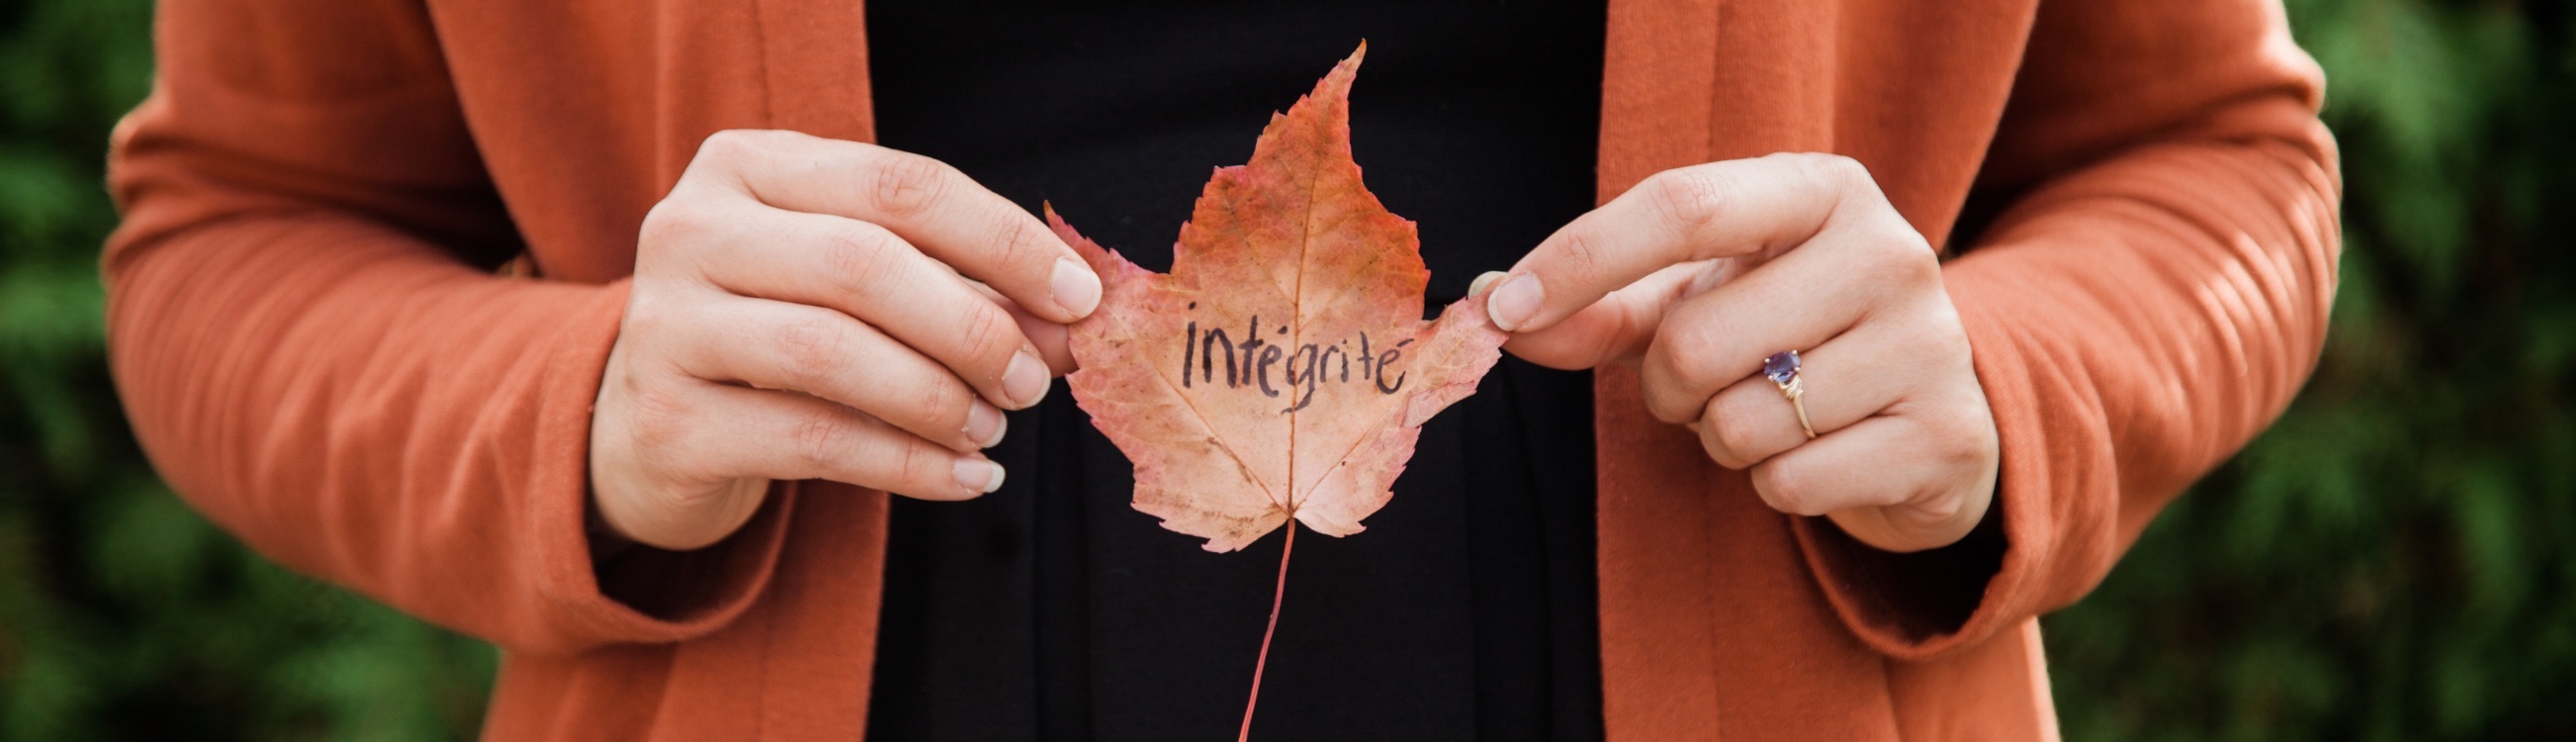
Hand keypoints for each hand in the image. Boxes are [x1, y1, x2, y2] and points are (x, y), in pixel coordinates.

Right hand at [589, 130, 1095, 550]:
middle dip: (972, 326)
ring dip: (937, 398)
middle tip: (1033, 380)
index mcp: (747, 166)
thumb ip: (956, 287)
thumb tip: (1069, 322)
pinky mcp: (668, 421)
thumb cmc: (779, 331)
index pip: (898, 185)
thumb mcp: (857, 287)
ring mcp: (666, 325)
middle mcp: (692, 230)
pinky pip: (811, 441)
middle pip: (863, 264)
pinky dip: (907, 465)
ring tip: (994, 428)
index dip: (1002, 240)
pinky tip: (966, 478)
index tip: (1079, 295)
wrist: (650, 422)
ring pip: (830, 353)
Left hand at [1483, 153, 1997, 552]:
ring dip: (1723, 437)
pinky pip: (1790, 483)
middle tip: (1704, 384)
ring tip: (1772, 410)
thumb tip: (1491, 308)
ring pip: (1741, 422)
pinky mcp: (1944, 435)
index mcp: (1821, 190)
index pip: (1683, 206)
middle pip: (1695, 339)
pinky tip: (1819, 452)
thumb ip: (1597, 305)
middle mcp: (1889, 251)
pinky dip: (1776, 485)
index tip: (1504, 310)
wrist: (1928, 414)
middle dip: (1668, 386)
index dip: (1581, 260)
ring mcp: (1929, 343)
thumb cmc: (1787, 334)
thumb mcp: (1696, 298)